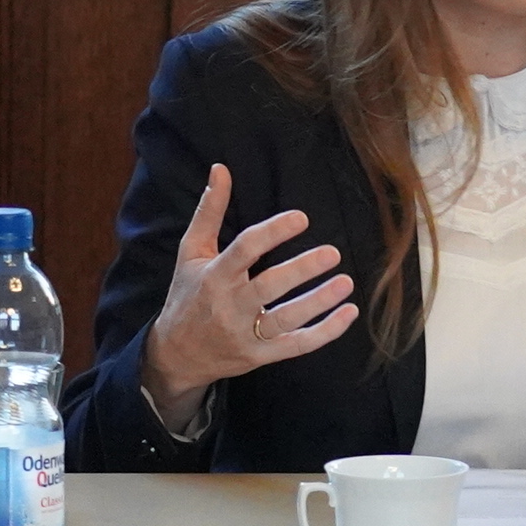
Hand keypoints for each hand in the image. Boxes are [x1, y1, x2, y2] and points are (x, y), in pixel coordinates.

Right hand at [138, 166, 356, 427]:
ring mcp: (245, 334)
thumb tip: (220, 169)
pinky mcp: (260, 356)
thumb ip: (209, 211)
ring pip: (286, 319)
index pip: (244, 250)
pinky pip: (296, 346)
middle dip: (302, 270)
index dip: (273, 233)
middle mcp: (229, 306)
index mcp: (214, 275)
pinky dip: (325, 332)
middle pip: (269, 287)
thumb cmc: (188, 295)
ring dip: (319, 302)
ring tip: (346, 282)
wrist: (176, 355)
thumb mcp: (191, 252)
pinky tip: (348, 313)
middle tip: (333, 252)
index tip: (301, 218)